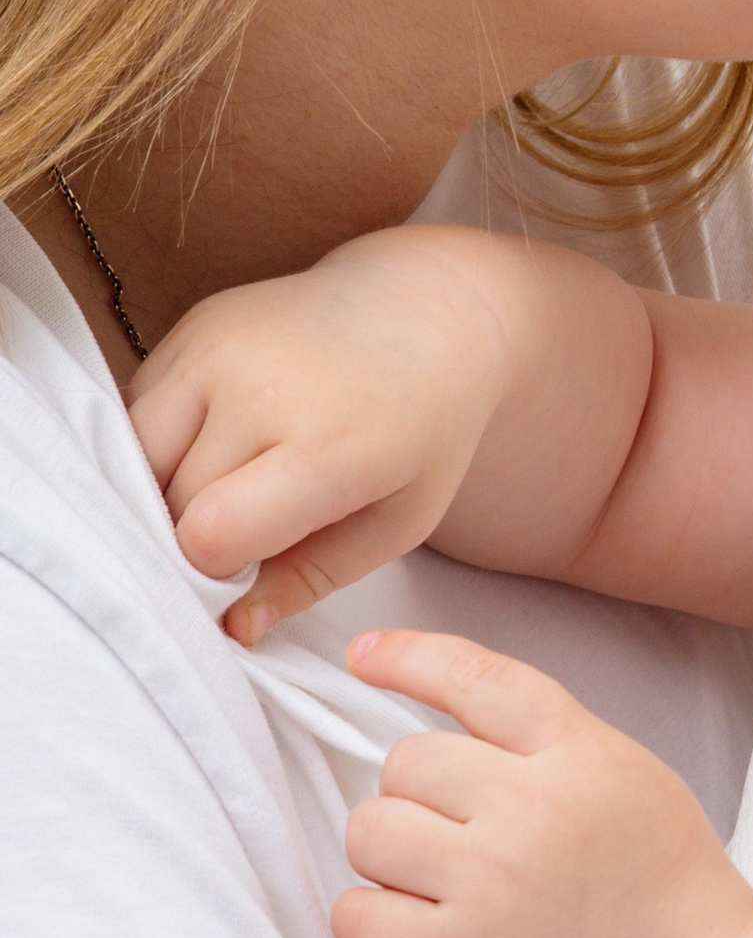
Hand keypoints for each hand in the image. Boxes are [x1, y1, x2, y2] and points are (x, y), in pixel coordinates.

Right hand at [128, 227, 543, 640]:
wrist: (429, 307)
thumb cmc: (423, 429)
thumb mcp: (397, 520)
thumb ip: (310, 580)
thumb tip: (231, 630)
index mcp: (332, 445)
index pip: (212, 535)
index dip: (217, 572)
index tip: (246, 571)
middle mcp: (265, 387)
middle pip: (172, 504)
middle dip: (196, 534)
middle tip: (247, 529)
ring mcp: (220, 348)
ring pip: (138, 456)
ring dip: (166, 489)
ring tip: (230, 484)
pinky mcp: (194, 327)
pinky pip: (138, 410)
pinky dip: (162, 442)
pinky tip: (219, 438)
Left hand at [332, 627, 752, 937]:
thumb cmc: (664, 887)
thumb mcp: (629, 775)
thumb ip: (547, 742)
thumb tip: (444, 729)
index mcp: (578, 753)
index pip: (476, 678)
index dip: (410, 658)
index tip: (367, 656)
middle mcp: (531, 808)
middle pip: (405, 762)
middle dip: (416, 796)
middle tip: (458, 836)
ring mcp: (491, 882)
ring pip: (369, 831)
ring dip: (388, 855)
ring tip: (437, 882)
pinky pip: (355, 916)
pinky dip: (369, 919)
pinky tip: (410, 926)